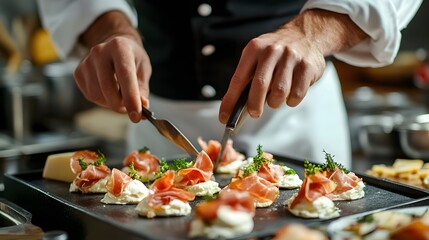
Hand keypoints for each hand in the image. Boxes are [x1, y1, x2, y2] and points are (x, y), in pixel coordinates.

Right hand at [74, 11, 151, 122]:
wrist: (115, 47)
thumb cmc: (132, 59)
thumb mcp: (143, 70)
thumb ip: (142, 90)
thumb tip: (142, 106)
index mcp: (120, 47)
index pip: (125, 75)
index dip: (131, 97)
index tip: (137, 115)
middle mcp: (99, 52)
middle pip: (108, 88)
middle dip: (121, 105)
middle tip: (131, 110)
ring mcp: (86, 62)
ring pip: (98, 95)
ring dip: (112, 103)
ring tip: (121, 95)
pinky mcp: (78, 72)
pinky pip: (90, 96)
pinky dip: (103, 100)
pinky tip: (109, 91)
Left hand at [219, 9, 367, 123]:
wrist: (307, 34)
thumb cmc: (277, 51)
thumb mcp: (257, 55)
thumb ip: (247, 77)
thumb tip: (235, 105)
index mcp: (254, 49)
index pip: (238, 79)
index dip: (230, 101)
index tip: (225, 116)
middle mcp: (272, 51)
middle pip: (260, 85)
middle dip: (254, 105)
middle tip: (254, 113)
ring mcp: (291, 58)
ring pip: (279, 92)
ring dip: (275, 102)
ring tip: (275, 98)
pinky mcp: (307, 67)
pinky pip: (297, 94)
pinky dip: (291, 101)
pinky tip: (290, 94)